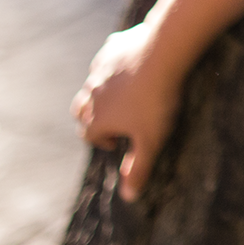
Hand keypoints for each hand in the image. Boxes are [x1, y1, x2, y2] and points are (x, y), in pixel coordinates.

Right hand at [71, 22, 183, 200]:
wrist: (162, 52)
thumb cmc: (157, 100)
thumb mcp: (151, 140)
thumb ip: (139, 168)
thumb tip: (129, 197)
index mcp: (97, 117)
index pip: (88, 135)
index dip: (102, 141)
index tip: (119, 141)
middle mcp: (91, 93)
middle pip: (80, 110)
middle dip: (92, 118)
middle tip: (115, 121)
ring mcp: (99, 69)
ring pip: (91, 85)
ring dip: (100, 93)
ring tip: (123, 97)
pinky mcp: (111, 47)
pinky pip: (105, 60)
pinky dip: (112, 67)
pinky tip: (130, 66)